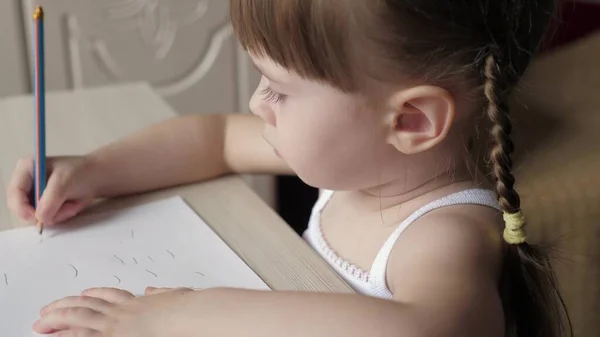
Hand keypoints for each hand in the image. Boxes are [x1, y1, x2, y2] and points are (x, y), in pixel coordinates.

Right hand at [6, 156, 97, 225]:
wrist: (98, 177)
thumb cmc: (81, 173)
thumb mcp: (64, 182)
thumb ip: (50, 200)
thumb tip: (39, 218)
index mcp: (27, 169)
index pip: (14, 192)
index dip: (21, 208)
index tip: (36, 218)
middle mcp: (27, 182)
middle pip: (22, 208)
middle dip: (46, 212)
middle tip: (67, 209)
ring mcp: (36, 195)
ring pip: (37, 216)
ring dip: (58, 214)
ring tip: (73, 203)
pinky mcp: (45, 205)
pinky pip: (48, 219)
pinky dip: (62, 215)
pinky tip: (72, 205)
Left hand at [33, 287, 194, 336]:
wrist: (185, 317)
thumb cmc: (185, 310)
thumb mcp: (177, 296)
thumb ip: (163, 295)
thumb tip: (155, 291)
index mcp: (137, 303)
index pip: (111, 296)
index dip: (94, 295)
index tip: (84, 293)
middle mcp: (122, 312)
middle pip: (87, 305)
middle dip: (65, 306)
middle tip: (49, 311)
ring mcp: (114, 325)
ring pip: (78, 317)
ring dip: (58, 318)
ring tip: (41, 323)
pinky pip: (81, 336)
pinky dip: (66, 336)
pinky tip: (53, 336)